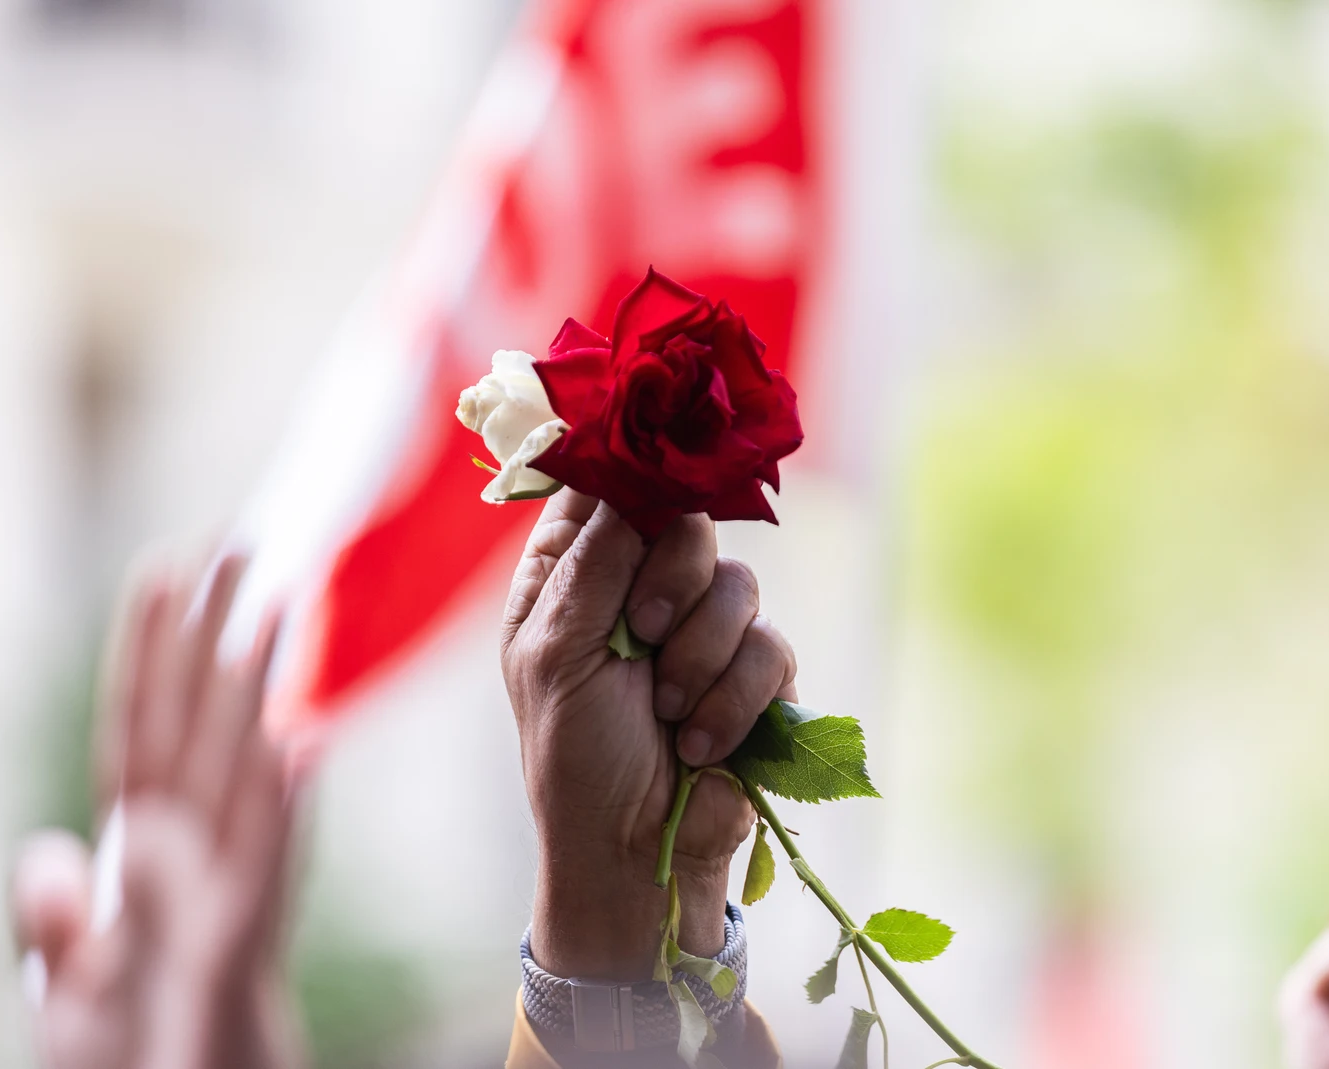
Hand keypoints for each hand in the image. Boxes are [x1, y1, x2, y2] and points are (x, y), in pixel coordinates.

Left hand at [11, 555, 303, 1068]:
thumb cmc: (130, 1068)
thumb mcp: (67, 997)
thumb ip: (55, 925)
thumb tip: (52, 845)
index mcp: (135, 860)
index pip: (138, 732)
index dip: (147, 651)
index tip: (165, 567)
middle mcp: (184, 861)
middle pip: (198, 727)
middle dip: (216, 633)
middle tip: (246, 543)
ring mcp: (224, 895)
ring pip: (242, 772)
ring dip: (259, 689)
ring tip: (283, 607)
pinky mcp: (246, 947)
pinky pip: (266, 866)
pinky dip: (283, 806)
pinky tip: (302, 744)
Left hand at [504, 490, 796, 979]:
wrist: (636, 852)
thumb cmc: (574, 756)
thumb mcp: (557, 655)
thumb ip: (594, 562)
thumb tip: (631, 476)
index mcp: (573, 573)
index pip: (603, 486)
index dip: (628, 476)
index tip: (645, 486)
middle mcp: (639, 585)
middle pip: (685, 517)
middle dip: (669, 581)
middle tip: (642, 633)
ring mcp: (702, 627)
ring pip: (737, 584)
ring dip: (699, 657)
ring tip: (665, 714)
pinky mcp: (755, 673)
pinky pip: (771, 648)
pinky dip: (733, 699)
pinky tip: (699, 743)